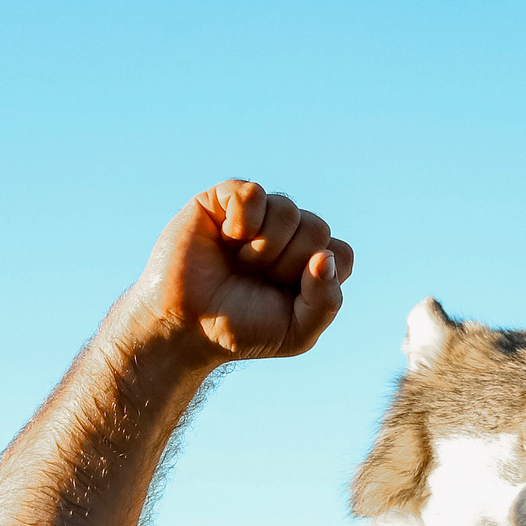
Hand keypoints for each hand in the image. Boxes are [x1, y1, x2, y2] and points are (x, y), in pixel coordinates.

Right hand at [116, 180, 354, 367]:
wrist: (185, 327)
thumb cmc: (241, 329)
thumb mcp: (296, 332)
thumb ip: (326, 302)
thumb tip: (324, 256)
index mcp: (309, 263)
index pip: (341, 254)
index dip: (318, 277)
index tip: (288, 296)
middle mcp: (288, 235)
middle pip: (318, 229)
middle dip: (288, 265)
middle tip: (257, 280)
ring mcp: (257, 214)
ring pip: (289, 210)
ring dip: (264, 248)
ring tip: (239, 263)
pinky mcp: (224, 199)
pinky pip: (253, 193)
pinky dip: (244, 220)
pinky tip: (228, 238)